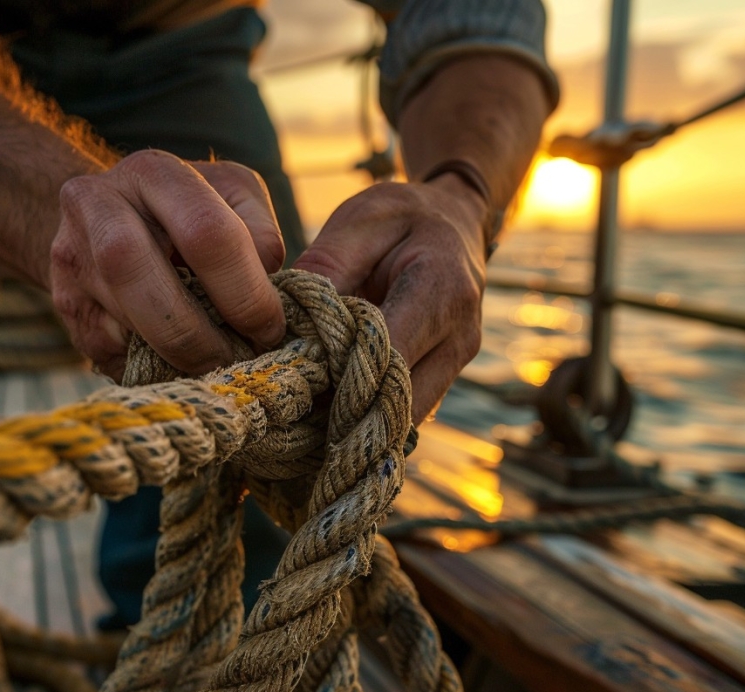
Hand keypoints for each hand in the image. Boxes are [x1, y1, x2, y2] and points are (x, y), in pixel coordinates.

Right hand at [49, 150, 285, 380]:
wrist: (109, 216)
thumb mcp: (234, 197)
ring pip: (124, 325)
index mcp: (154, 172)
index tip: (268, 327)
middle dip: (201, 336)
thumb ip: (261, 233)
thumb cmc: (190, 209)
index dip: (245, 292)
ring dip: (177, 356)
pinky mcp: (65, 303)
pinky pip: (108, 351)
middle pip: (145, 281)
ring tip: (213, 363)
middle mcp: (98, 204)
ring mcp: (71, 255)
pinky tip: (175, 360)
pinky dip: (150, 364)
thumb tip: (265, 284)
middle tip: (237, 360)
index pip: (206, 234)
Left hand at [294, 175, 488, 419]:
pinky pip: (405, 412)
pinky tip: (329, 406)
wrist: (456, 221)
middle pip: (398, 403)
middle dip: (342, 414)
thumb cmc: (402, 216)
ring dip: (355, 423)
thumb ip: (325, 267)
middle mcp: (459, 335)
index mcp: (441, 289)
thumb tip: (285, 322)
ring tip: (304, 412)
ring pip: (403, 420)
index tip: (289, 383)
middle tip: (288, 411)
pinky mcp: (446, 376)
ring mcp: (457, 362)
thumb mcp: (359, 220)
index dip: (337, 379)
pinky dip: (369, 417)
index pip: (388, 356)